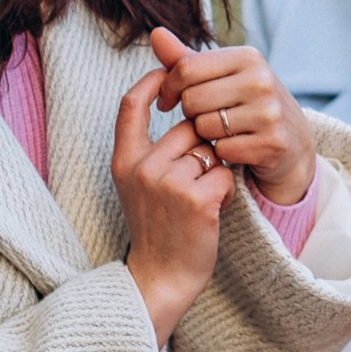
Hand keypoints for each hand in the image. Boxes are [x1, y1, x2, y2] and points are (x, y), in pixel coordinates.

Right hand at [113, 67, 236, 335]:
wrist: (161, 276)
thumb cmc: (159, 225)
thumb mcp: (141, 182)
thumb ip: (152, 145)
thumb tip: (179, 99)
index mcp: (124, 161)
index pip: (131, 104)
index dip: (153, 82)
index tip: (171, 75)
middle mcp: (141, 168)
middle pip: (189, 126)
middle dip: (203, 146)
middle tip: (196, 182)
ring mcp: (167, 183)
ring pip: (211, 150)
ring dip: (216, 171)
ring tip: (201, 199)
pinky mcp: (195, 199)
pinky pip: (225, 174)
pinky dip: (226, 191)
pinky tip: (211, 211)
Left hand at [150, 29, 316, 205]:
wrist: (293, 140)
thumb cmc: (247, 102)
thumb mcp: (222, 76)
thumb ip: (186, 58)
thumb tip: (155, 33)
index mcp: (248, 57)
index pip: (186, 68)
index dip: (169, 87)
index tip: (168, 100)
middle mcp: (261, 80)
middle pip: (192, 100)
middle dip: (190, 113)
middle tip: (204, 116)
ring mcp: (269, 112)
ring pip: (204, 127)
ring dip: (205, 134)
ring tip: (222, 131)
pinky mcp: (272, 143)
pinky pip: (222, 150)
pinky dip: (222, 153)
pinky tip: (236, 147)